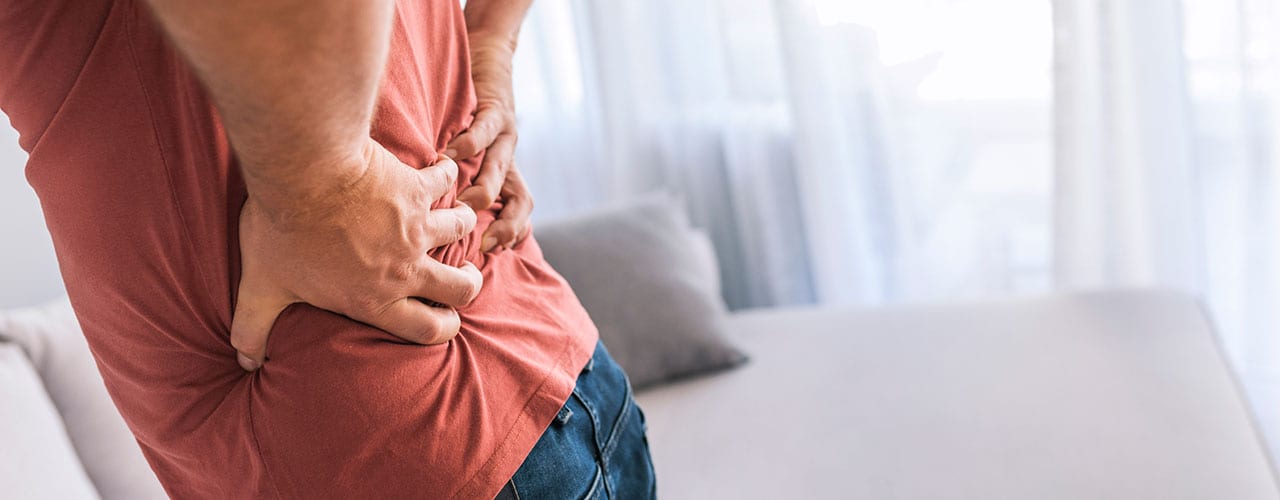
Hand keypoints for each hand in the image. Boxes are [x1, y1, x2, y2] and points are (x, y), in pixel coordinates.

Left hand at [231, 139, 482, 370]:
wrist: (304, 174)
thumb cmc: (283, 233)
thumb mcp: (262, 286)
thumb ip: (255, 326)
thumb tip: (243, 361)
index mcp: (375, 299)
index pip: (428, 329)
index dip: (444, 328)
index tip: (447, 318)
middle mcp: (405, 268)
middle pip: (461, 288)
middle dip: (468, 284)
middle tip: (463, 276)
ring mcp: (416, 227)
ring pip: (461, 230)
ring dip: (461, 224)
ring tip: (455, 218)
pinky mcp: (416, 188)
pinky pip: (446, 179)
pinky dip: (445, 172)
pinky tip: (439, 168)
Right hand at [447, 38, 531, 251]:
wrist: (488, 57)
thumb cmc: (467, 113)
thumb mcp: (467, 153)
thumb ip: (455, 182)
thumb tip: (426, 218)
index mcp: (505, 173)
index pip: (520, 213)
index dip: (512, 235)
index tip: (488, 256)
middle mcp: (509, 158)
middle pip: (520, 199)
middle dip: (504, 225)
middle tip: (479, 244)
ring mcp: (506, 134)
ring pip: (502, 169)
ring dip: (485, 189)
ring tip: (463, 205)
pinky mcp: (496, 108)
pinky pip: (485, 129)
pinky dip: (469, 143)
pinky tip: (450, 154)